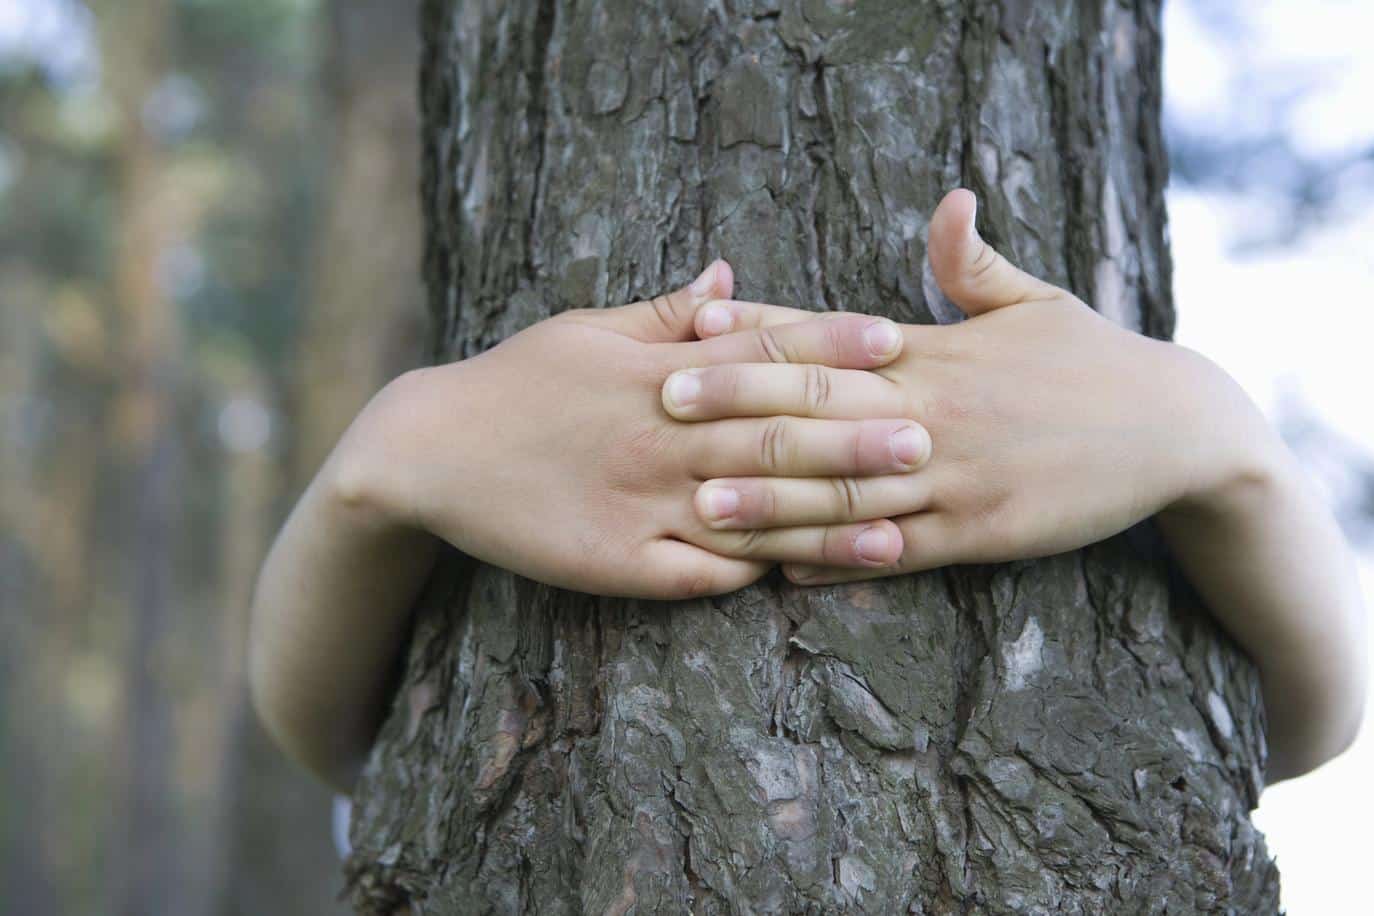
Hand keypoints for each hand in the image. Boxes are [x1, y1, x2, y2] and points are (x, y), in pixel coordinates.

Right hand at [329, 261, 930, 598]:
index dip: (829, 346)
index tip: (895, 342)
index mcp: (655, 374)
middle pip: (770, 438)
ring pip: (749, 517)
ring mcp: (638, 505)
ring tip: (897, 529)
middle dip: (853, 439)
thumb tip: (729, 275)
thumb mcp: (583, 330)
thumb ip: (663, 312)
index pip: (757, 354)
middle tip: (929, 439)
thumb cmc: (515, 384)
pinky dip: (748, 575)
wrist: (427, 453)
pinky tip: (804, 579)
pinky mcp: (615, 563)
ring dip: (826, 525)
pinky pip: (695, 574)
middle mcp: (657, 438)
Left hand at [672, 189, 1277, 583]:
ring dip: (769, 501)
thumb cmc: (1093, 361)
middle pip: (820, 408)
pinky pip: (895, 552)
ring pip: (846, 493)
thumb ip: (972, 262)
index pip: (830, 335)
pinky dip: (838, 563)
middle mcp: (936, 412)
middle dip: (738, 407)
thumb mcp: (1036, 300)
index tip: (694, 326)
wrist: (1179, 432)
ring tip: (700, 505)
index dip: (758, 332)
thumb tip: (949, 199)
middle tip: (663, 404)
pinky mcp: (982, 534)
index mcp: (937, 351)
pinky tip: (784, 572)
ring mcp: (957, 478)